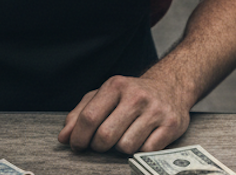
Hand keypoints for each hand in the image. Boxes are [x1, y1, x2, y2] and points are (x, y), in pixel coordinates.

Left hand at [57, 74, 190, 154]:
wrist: (170, 86)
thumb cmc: (131, 95)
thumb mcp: (104, 95)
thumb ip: (80, 114)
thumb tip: (64, 137)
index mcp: (115, 85)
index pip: (89, 117)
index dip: (79, 137)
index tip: (77, 145)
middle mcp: (136, 96)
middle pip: (106, 136)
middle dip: (99, 146)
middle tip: (101, 144)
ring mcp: (155, 110)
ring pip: (125, 147)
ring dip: (120, 149)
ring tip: (123, 137)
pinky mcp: (171, 125)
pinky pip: (146, 151)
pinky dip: (140, 150)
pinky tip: (141, 139)